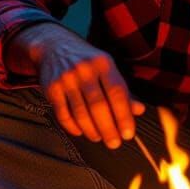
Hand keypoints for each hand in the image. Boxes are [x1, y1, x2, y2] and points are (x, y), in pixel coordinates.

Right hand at [28, 26, 144, 148]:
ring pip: (80, 113)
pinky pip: (63, 114)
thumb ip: (123, 90)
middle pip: (98, 106)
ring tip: (99, 138)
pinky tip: (81, 132)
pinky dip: (73, 127)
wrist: (53, 45)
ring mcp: (66, 78)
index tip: (128, 133)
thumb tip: (139, 110)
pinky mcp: (51, 88)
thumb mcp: (107, 68)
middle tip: (114, 143)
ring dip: (92, 130)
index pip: (117, 93)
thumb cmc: (87, 60)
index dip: (124, 116)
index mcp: (103, 63)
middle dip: (108, 128)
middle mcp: (84, 69)